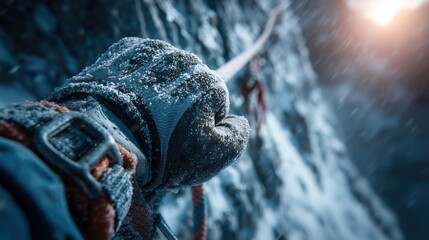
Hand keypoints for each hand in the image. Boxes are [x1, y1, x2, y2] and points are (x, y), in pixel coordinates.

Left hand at [50, 38, 249, 190]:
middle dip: (179, 107)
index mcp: (209, 82)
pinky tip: (125, 102)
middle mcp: (184, 59)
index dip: (200, 127)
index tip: (179, 141)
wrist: (103, 139)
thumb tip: (237, 120)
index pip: (214, 104)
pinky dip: (135, 82)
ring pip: (164, 75)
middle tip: (158, 132)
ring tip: (139, 118)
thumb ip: (237, 135)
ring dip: (157, 92)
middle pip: (189, 86)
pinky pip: (139, 66)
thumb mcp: (214, 155)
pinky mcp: (124, 51)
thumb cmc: (162, 152)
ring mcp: (153, 52)